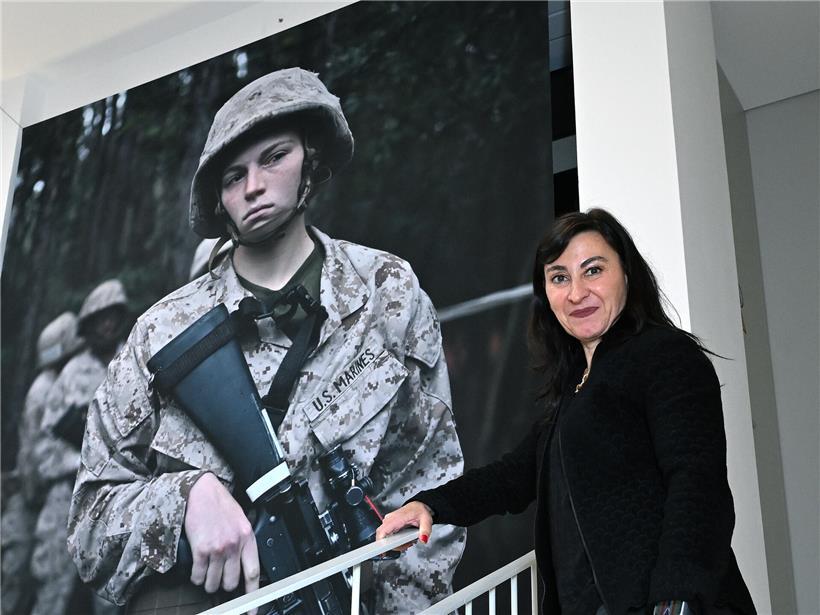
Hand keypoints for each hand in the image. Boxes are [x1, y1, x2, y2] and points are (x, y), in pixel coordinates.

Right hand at [184, 472, 258, 611]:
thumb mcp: (241, 522)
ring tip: (207, 572)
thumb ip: (243, 543)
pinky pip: (198, 576)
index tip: (252, 608)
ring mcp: (217, 549)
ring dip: (209, 582)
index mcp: (247, 538)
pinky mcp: (200, 550)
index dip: (253, 594)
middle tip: (219, 578)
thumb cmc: (220, 506)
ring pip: (213, 583)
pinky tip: (198, 568)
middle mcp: (234, 545)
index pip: (253, 573)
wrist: (202, 492)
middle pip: (231, 582)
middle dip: (224, 585)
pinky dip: (196, 577)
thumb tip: (243, 565)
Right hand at [375, 501, 433, 551]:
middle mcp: (390, 519)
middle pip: (382, 536)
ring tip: (408, 542)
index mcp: (397, 517)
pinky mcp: (390, 525)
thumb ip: (425, 530)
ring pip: (385, 537)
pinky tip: (404, 540)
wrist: (418, 506)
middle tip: (406, 545)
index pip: (383, 531)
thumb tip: (423, 539)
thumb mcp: (426, 520)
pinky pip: (387, 536)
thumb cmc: (420, 511)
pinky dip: (395, 541)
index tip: (382, 551)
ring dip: (395, 544)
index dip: (380, 542)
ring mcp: (389, 522)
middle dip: (393, 545)